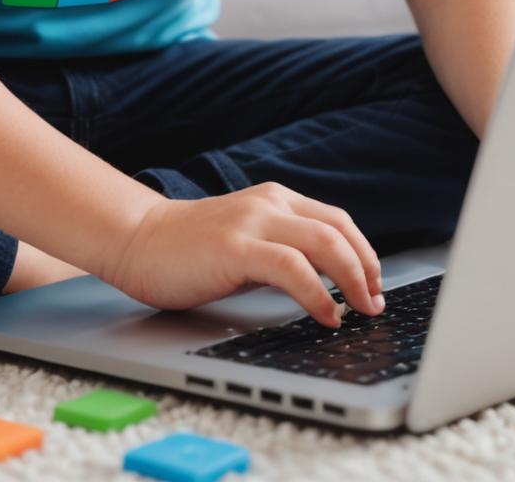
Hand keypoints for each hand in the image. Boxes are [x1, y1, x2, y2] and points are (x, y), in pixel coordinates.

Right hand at [105, 181, 384, 325]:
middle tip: (375, 303)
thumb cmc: (189, 250)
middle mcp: (268, 204)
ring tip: (360, 309)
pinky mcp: (235, 247)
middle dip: (366, 269)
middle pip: (338, 230)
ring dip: (352, 279)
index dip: (364, 253)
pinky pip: (292, 267)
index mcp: (274, 200)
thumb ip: (281, 251)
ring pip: (324, 243)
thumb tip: (326, 282)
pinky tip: (326, 314)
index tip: (375, 285)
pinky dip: (317, 293)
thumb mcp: (247, 243)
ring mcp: (252, 222)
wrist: (139, 240)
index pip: (336, 220)